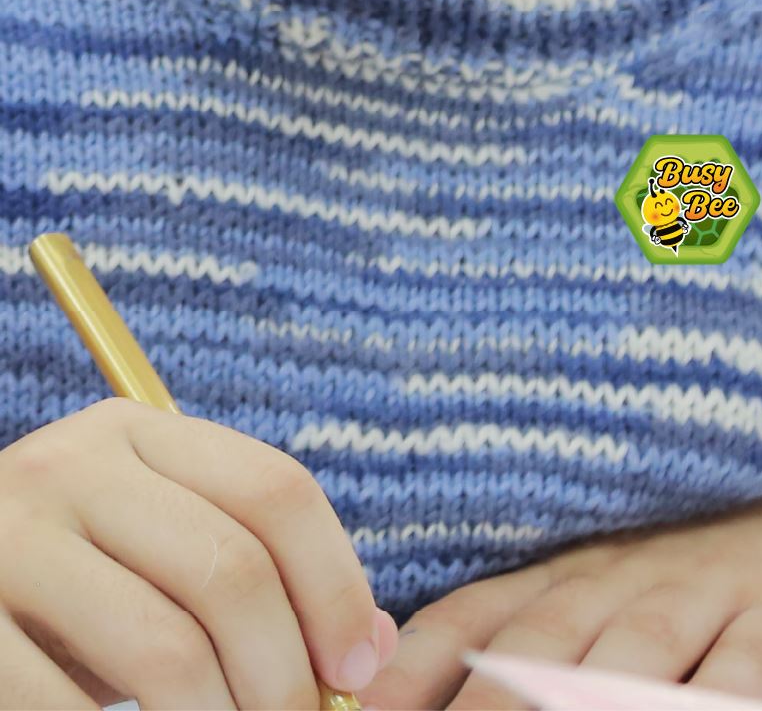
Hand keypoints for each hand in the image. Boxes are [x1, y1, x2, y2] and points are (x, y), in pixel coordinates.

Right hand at [0, 398, 399, 708]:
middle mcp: (74, 467)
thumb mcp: (161, 553)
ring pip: (167, 649)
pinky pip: (71, 708)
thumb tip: (372, 644)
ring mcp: (8, 539)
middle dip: (286, 673)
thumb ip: (260, 576)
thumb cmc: (73, 588)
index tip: (359, 666)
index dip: (337, 585)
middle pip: (233, 570)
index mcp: (139, 433)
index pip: (278, 490)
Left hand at [360, 496, 761, 709]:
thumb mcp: (588, 591)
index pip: (471, 619)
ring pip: (630, 656)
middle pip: (539, 650)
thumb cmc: (676, 572)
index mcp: (563, 575)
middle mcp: (618, 581)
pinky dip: (714, 699)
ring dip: (581, 707)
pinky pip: (743, 666)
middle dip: (487, 707)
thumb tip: (397, 692)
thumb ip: (510, 639)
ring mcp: (699, 593)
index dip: (416, 672)